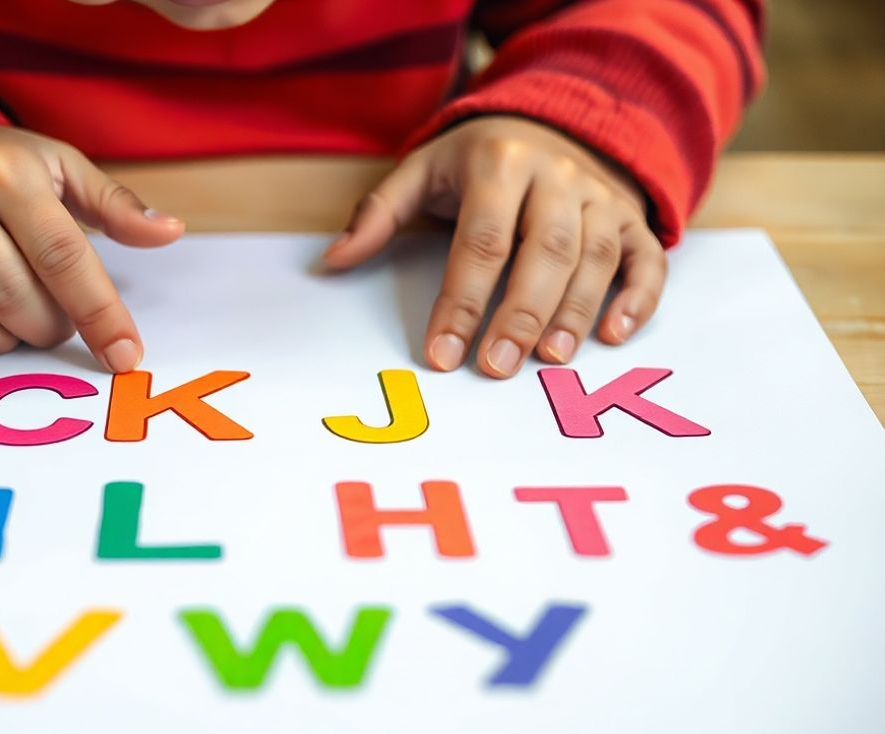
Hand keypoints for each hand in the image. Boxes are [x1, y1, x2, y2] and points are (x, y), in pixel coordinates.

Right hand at [0, 122, 184, 369]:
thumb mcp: (55, 166)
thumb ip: (114, 204)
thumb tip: (168, 232)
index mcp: (6, 173)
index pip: (63, 257)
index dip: (100, 314)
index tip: (125, 356)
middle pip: (13, 300)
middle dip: (47, 328)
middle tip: (54, 321)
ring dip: (0, 342)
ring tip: (13, 321)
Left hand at [323, 116, 665, 377]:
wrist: (556, 119)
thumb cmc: (479, 159)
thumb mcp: (423, 170)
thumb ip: (378, 214)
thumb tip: (333, 260)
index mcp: (498, 164)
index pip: (480, 242)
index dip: (462, 301)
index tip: (441, 353)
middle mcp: (557, 177)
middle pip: (545, 251)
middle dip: (520, 314)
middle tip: (496, 367)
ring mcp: (600, 198)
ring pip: (595, 258)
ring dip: (575, 313)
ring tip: (549, 359)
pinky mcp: (632, 218)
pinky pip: (646, 259)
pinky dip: (637, 298)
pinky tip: (613, 334)